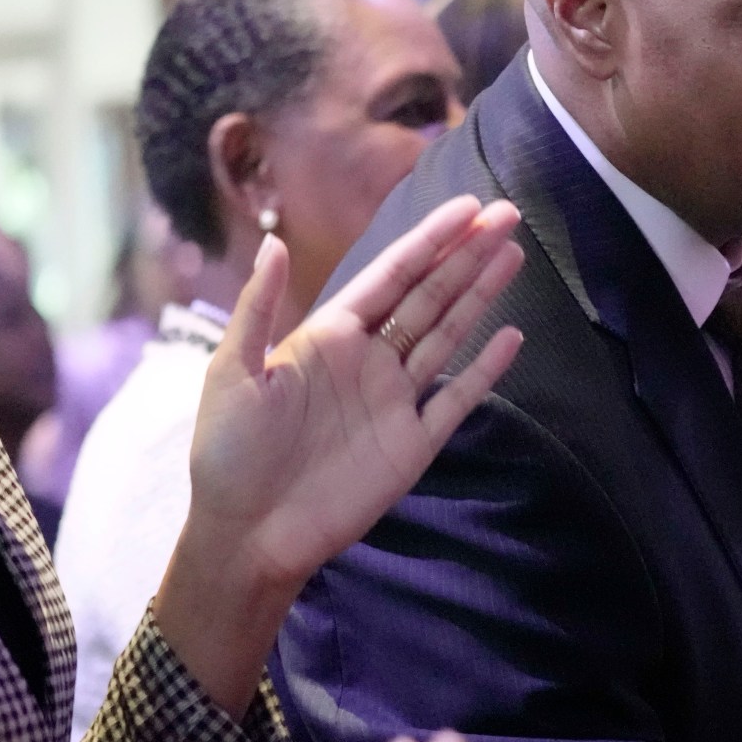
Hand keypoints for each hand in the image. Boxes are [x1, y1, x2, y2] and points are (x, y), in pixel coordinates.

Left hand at [157, 197, 525, 716]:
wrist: (248, 533)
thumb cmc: (227, 453)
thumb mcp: (231, 373)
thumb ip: (259, 309)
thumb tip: (279, 242)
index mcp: (327, 337)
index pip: (390, 276)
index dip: (429, 240)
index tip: (466, 207)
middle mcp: (368, 361)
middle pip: (429, 296)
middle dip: (466, 255)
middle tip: (507, 215)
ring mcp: (394, 401)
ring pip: (447, 335)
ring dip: (480, 295)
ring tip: (514, 255)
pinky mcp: (412, 444)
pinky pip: (456, 399)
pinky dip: (484, 369)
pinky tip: (510, 336)